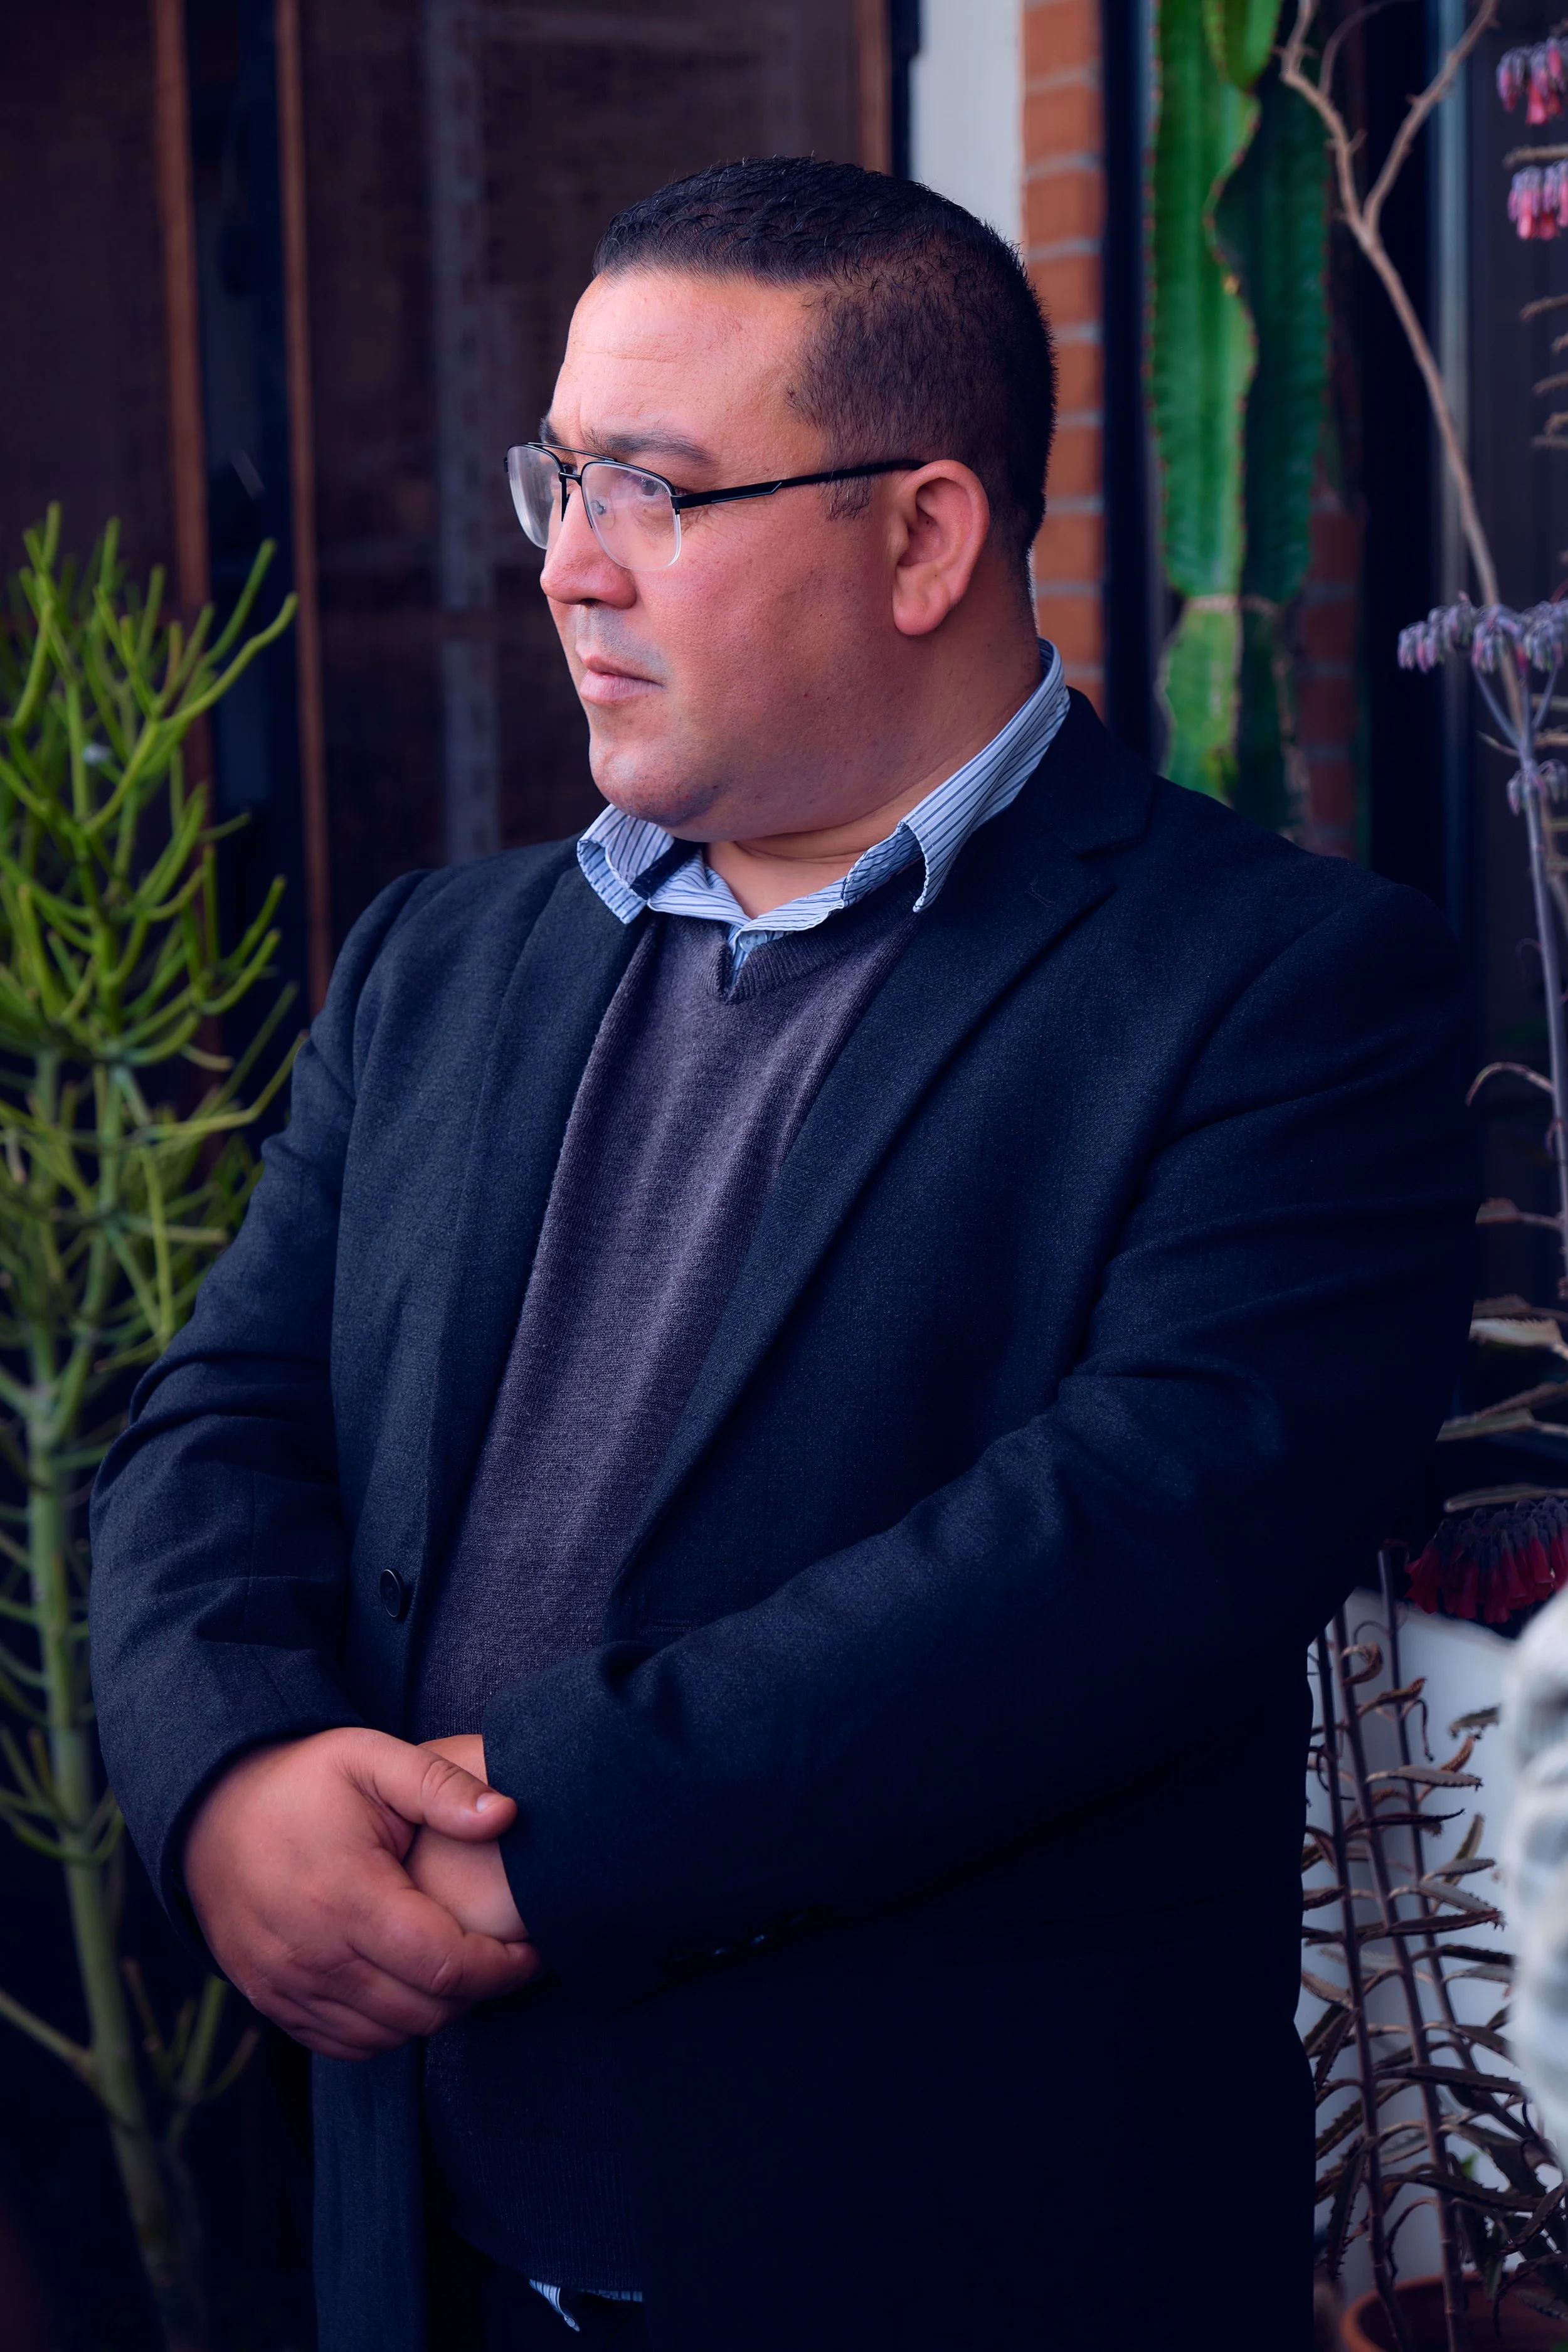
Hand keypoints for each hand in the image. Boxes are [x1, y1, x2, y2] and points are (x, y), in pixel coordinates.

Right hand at [183, 1726, 543, 2061]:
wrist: (211, 1812)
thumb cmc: (303, 1782)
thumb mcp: (371, 1758)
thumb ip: (441, 1787)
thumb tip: (507, 1814)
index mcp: (346, 1897)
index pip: (445, 1965)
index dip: (503, 1968)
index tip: (534, 1949)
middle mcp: (313, 1955)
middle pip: (423, 2010)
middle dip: (478, 1991)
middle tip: (504, 1957)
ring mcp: (287, 1986)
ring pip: (389, 2034)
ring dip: (436, 2011)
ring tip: (461, 1967)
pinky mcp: (272, 2001)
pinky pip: (347, 2044)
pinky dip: (388, 2028)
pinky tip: (408, 1985)